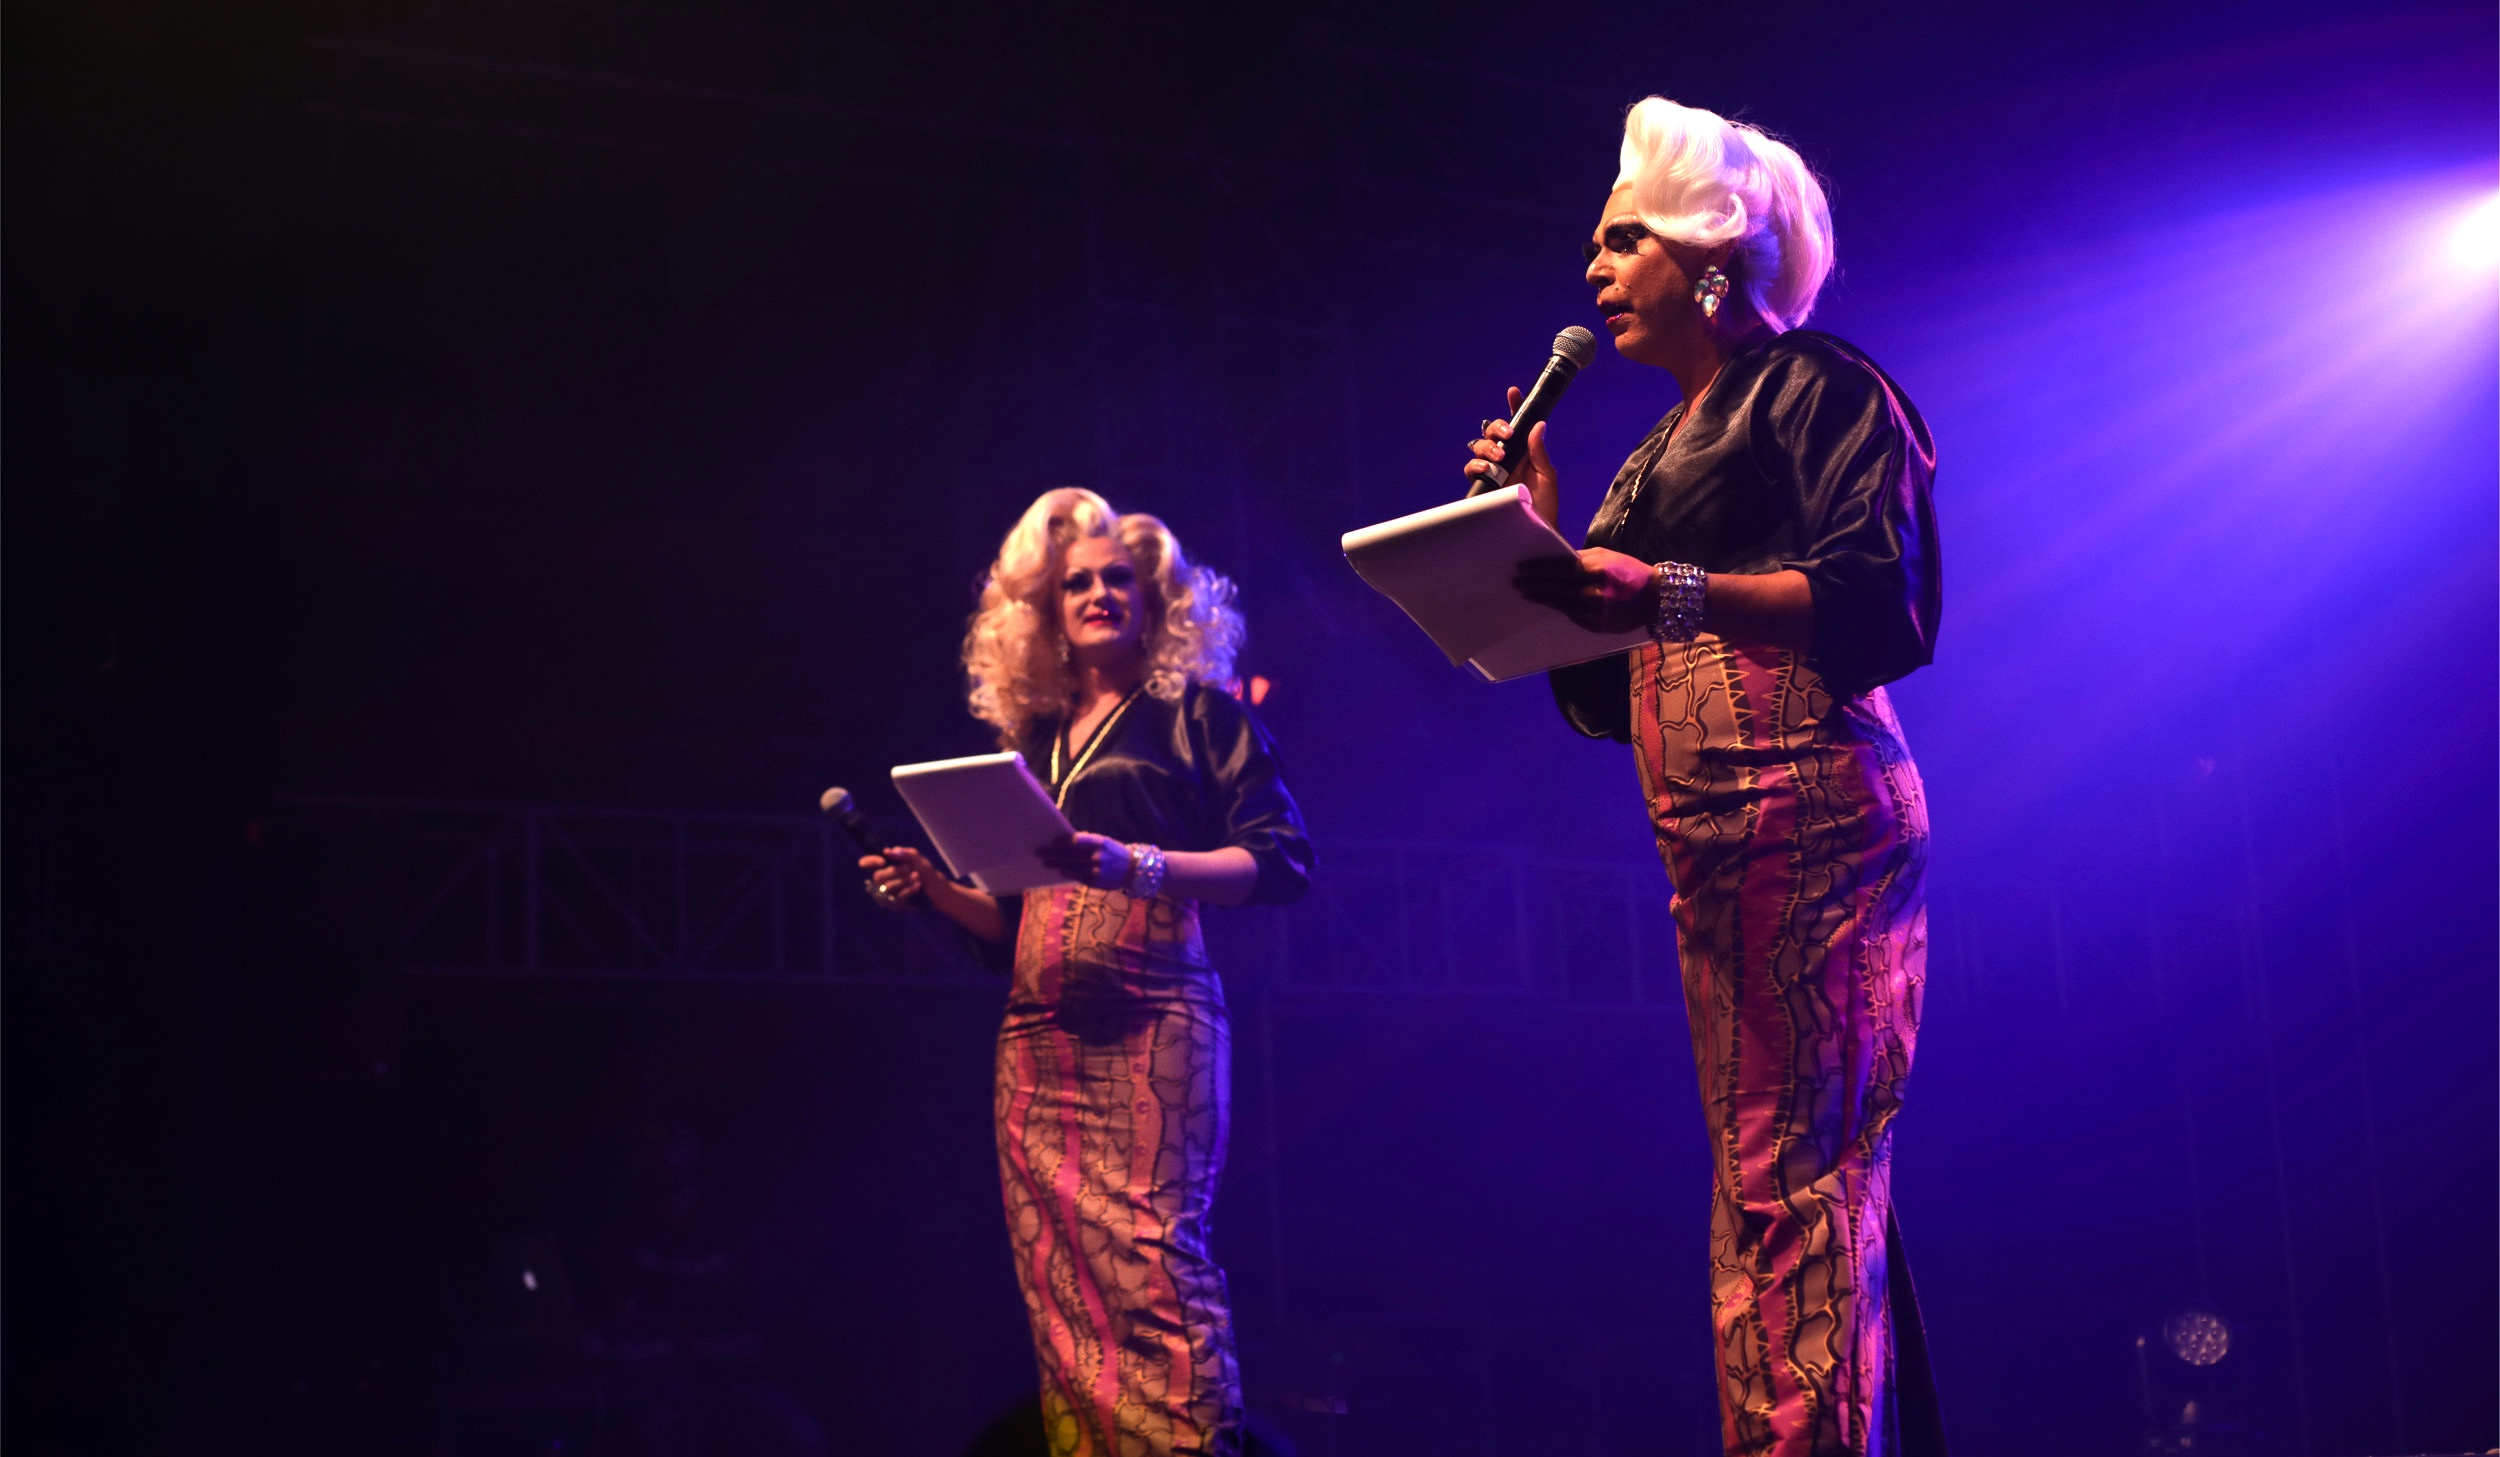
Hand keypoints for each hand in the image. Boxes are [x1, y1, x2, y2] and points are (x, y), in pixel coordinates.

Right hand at [858, 845, 939, 906]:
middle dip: (894, 872)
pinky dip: (909, 890)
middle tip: (909, 868)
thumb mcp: (916, 858)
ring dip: (903, 881)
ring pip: (887, 888)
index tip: (883, 861)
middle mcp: (880, 881)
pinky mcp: (894, 904)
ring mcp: (886, 894)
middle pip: (877, 877)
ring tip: (916, 876)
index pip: (865, 864)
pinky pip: (897, 898)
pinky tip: (918, 885)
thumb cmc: (923, 870)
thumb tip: (887, 851)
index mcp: (882, 866)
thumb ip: (903, 853)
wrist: (935, 887)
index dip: (869, 862)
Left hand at [1036, 832, 1131, 890]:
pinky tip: (1061, 870)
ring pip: (1071, 867)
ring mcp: (1096, 871)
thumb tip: (1066, 840)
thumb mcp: (1104, 842)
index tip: (1053, 841)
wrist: (1132, 870)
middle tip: (1040, 853)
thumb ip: (1087, 841)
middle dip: (1053, 854)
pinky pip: (1078, 877)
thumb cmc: (1113, 852)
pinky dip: (1068, 873)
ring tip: (1046, 863)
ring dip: (1057, 865)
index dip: (1063, 841)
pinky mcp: (1095, 882)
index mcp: (1100, 843)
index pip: (1077, 841)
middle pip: (1070, 855)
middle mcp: (1097, 857)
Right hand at [1464, 386, 1561, 526]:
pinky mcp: (1483, 485)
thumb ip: (1539, 451)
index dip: (1514, 408)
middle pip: (1492, 432)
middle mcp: (1506, 459)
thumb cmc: (1544, 505)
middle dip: (1497, 428)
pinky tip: (1487, 469)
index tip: (1513, 392)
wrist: (1536, 529)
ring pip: (1479, 447)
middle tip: (1508, 435)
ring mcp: (1493, 471)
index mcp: (1523, 452)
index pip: (1517, 426)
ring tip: (1499, 458)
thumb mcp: (1547, 475)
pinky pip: (1472, 470)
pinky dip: (1476, 466)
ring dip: (1487, 447)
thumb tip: (1539, 425)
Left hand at [1512, 547, 1662, 633]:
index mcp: (1598, 570)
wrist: (1656, 598)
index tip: (1522, 569)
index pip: (1560, 569)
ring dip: (1542, 598)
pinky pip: (1573, 616)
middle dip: (1535, 585)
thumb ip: (1581, 559)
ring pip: (1561, 604)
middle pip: (1557, 588)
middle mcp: (1595, 592)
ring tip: (1527, 593)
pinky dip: (1560, 608)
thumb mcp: (1607, 557)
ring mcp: (1596, 611)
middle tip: (1517, 582)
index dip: (1539, 570)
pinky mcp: (1597, 626)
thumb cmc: (1628, 571)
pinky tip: (1548, 603)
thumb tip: (1555, 559)